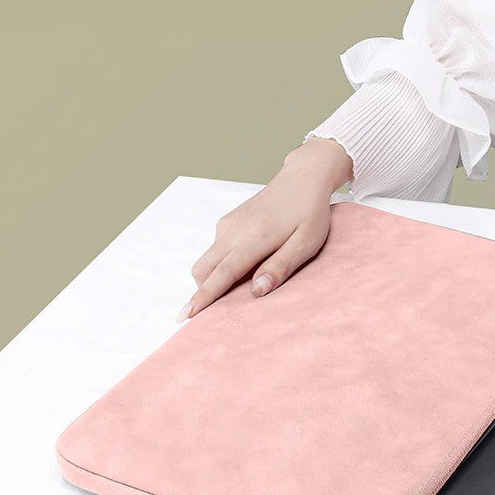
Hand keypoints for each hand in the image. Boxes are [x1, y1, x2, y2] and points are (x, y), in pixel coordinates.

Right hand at [177, 137, 352, 320]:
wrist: (301, 178)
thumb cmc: (309, 213)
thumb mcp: (306, 243)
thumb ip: (281, 266)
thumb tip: (256, 291)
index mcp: (254, 238)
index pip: (222, 274)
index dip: (204, 297)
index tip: (185, 316)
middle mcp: (233, 231)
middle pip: (203, 270)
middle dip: (204, 292)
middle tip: (218, 313)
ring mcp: (228, 225)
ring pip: (207, 261)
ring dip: (213, 279)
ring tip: (239, 290)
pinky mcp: (228, 222)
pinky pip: (216, 251)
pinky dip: (221, 266)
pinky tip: (246, 268)